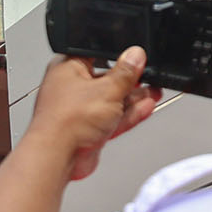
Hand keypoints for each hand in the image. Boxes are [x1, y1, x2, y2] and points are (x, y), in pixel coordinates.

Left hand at [26, 48, 161, 181]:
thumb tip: (135, 56)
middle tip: (150, 77)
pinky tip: (144, 108)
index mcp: (68, 68)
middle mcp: (71, 88)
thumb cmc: (66, 121)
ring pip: (111, 101)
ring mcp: (80, 110)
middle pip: (107, 79)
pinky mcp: (88, 130)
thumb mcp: (107, 88)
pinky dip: (128, 114)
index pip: (97, 55)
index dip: (119, 56)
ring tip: (154, 92)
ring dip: (133, 98)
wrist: (58, 156)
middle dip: (131, 81)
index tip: (138, 58)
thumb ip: (125, 72)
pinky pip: (112, 118)